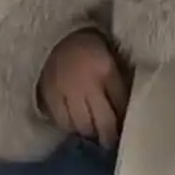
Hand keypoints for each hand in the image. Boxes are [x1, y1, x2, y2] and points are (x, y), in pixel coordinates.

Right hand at [38, 31, 128, 147]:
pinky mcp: (48, 95)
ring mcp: (65, 91)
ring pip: (82, 125)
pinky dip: (70, 127)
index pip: (120, 104)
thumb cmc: (88, 44)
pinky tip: (75, 126)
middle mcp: (86, 84)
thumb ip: (119, 80)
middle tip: (110, 142)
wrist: (55, 32)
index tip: (126, 129)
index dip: (124, 119)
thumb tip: (127, 110)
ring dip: (90, 132)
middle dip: (108, 135)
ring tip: (93, 133)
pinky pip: (62, 121)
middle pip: (103, 121)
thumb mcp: (110, 56)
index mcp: (106, 70)